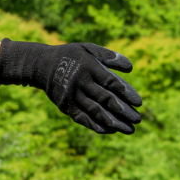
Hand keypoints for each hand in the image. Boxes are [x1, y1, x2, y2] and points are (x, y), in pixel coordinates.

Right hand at [0, 40, 142, 134]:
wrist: (40, 65)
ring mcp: (71, 95)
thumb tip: (130, 68)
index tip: (139, 103)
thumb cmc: (71, 55)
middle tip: (138, 119)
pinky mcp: (65, 105)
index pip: (111, 82)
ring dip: (113, 121)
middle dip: (123, 111)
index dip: (126, 93)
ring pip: (95, 111)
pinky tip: (110, 130)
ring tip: (129, 129)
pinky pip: (82, 118)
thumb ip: (108, 56)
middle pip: (105, 99)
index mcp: (89, 67)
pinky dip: (96, 125)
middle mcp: (80, 82)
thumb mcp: (88, 49)